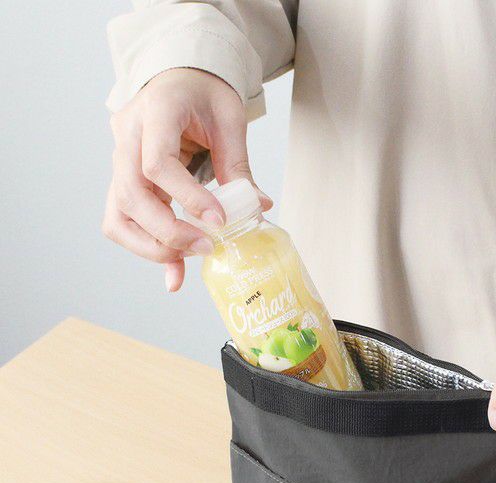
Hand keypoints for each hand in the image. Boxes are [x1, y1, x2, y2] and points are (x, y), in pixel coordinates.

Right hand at [102, 68, 271, 291]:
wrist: (179, 78)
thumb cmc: (204, 93)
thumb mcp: (229, 120)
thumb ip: (237, 165)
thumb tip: (258, 208)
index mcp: (155, 112)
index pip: (157, 164)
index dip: (188, 198)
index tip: (219, 221)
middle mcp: (127, 136)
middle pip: (131, 195)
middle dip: (168, 231)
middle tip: (206, 247)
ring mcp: (120, 160)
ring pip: (117, 215)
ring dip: (151, 246)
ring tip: (188, 259)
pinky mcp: (125, 182)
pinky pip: (124, 222)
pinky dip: (146, 248)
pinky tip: (175, 270)